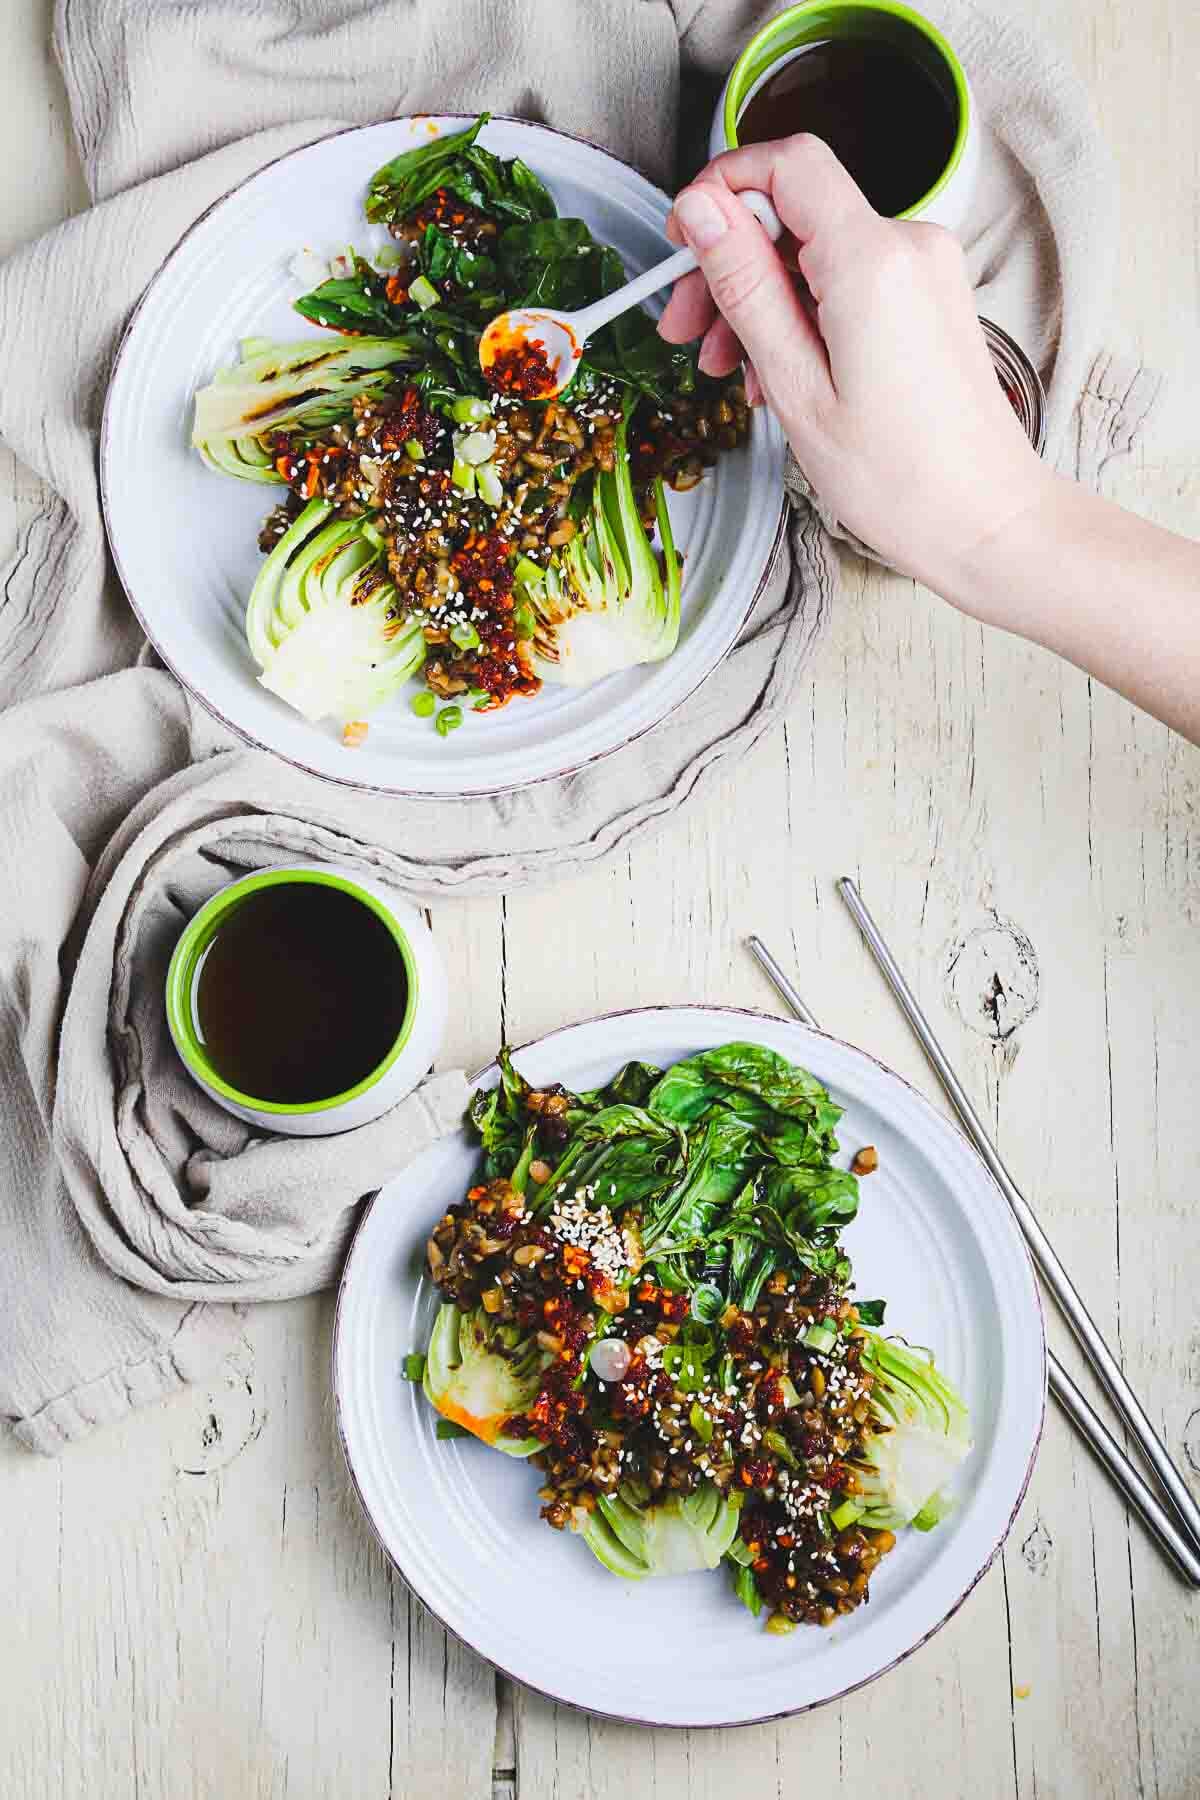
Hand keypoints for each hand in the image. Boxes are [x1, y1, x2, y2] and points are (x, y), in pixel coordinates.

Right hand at [658, 134, 1049, 609]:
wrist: (985, 519)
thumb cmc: (901, 478)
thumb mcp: (797, 386)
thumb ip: (747, 287)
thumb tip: (702, 211)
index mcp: (872, 262)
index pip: (788, 163)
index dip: (723, 187)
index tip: (684, 239)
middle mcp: (908, 246)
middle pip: (794, 213)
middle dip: (730, 264)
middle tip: (688, 331)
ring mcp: (924, 269)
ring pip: (815, 251)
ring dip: (761, 299)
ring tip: (733, 370)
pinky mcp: (928, 294)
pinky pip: (848, 278)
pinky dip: (803, 313)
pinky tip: (779, 371)